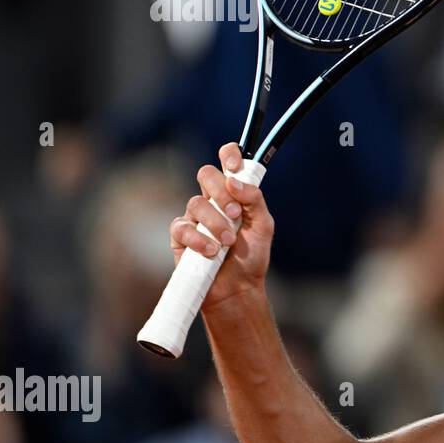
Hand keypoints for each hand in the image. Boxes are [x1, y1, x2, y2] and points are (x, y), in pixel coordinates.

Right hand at [169, 142, 273, 308]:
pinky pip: (183, 228)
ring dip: (216, 223)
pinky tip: (212, 251)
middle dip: (221, 192)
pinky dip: (200, 240)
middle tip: (235, 214)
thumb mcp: (263, 225)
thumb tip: (234, 182)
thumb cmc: (251, 255)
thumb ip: (254, 199)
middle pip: (206, 174)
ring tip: (228, 242)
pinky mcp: (180, 237)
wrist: (239, 287)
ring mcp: (194, 217)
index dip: (229, 156)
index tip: (235, 167)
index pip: (226, 162)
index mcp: (233, 193)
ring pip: (196, 203)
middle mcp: (211, 200)